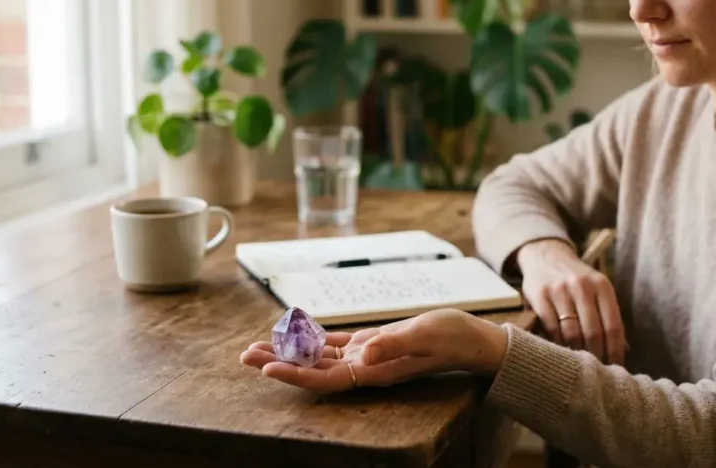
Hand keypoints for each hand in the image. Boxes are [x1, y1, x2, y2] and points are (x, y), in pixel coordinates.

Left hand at [239, 309, 508, 392]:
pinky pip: (335, 345)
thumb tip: (362, 353)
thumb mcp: (423, 335)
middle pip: (312, 371)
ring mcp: (367, 357)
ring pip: (318, 358)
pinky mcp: (372, 344)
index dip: (294, 375)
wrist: (470, 338)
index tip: (266, 369)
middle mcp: (365, 368)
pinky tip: (294, 336)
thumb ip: (392, 343)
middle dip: (278, 364)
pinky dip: (313, 340)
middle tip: (245, 356)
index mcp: (374, 371)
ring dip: (288, 352)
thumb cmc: (450, 337)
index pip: (325, 379)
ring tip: (258, 346)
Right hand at [516, 238, 625, 364]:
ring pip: (571, 332)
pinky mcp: (539, 295)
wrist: (546, 256)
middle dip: (597, 355)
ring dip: (576, 352)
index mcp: (602, 285)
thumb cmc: (576, 280)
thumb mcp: (597, 289)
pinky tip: (561, 350)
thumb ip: (608, 316)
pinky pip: (551, 328)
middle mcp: (582, 285)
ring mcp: (559, 290)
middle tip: (597, 371)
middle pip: (593, 332)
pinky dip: (557, 343)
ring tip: (580, 364)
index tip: (616, 367)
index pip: (613, 325)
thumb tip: (623, 350)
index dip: (615, 351)